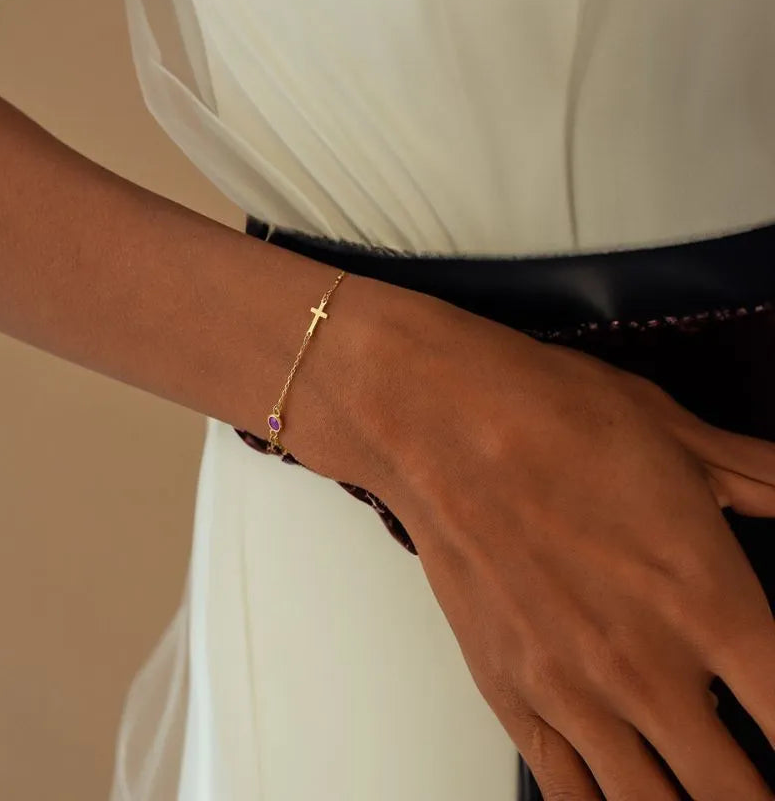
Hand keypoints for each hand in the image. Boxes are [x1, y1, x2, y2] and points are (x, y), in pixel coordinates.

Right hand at [345, 286, 774, 799]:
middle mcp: (646, 667)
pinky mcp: (512, 693)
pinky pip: (570, 795)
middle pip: (739, 796)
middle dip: (757, 798)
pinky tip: (627, 794)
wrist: (437, 422)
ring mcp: (573, 691)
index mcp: (709, 602)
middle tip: (757, 782)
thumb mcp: (675, 432)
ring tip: (700, 790)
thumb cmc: (546, 417)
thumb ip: (759, 476)